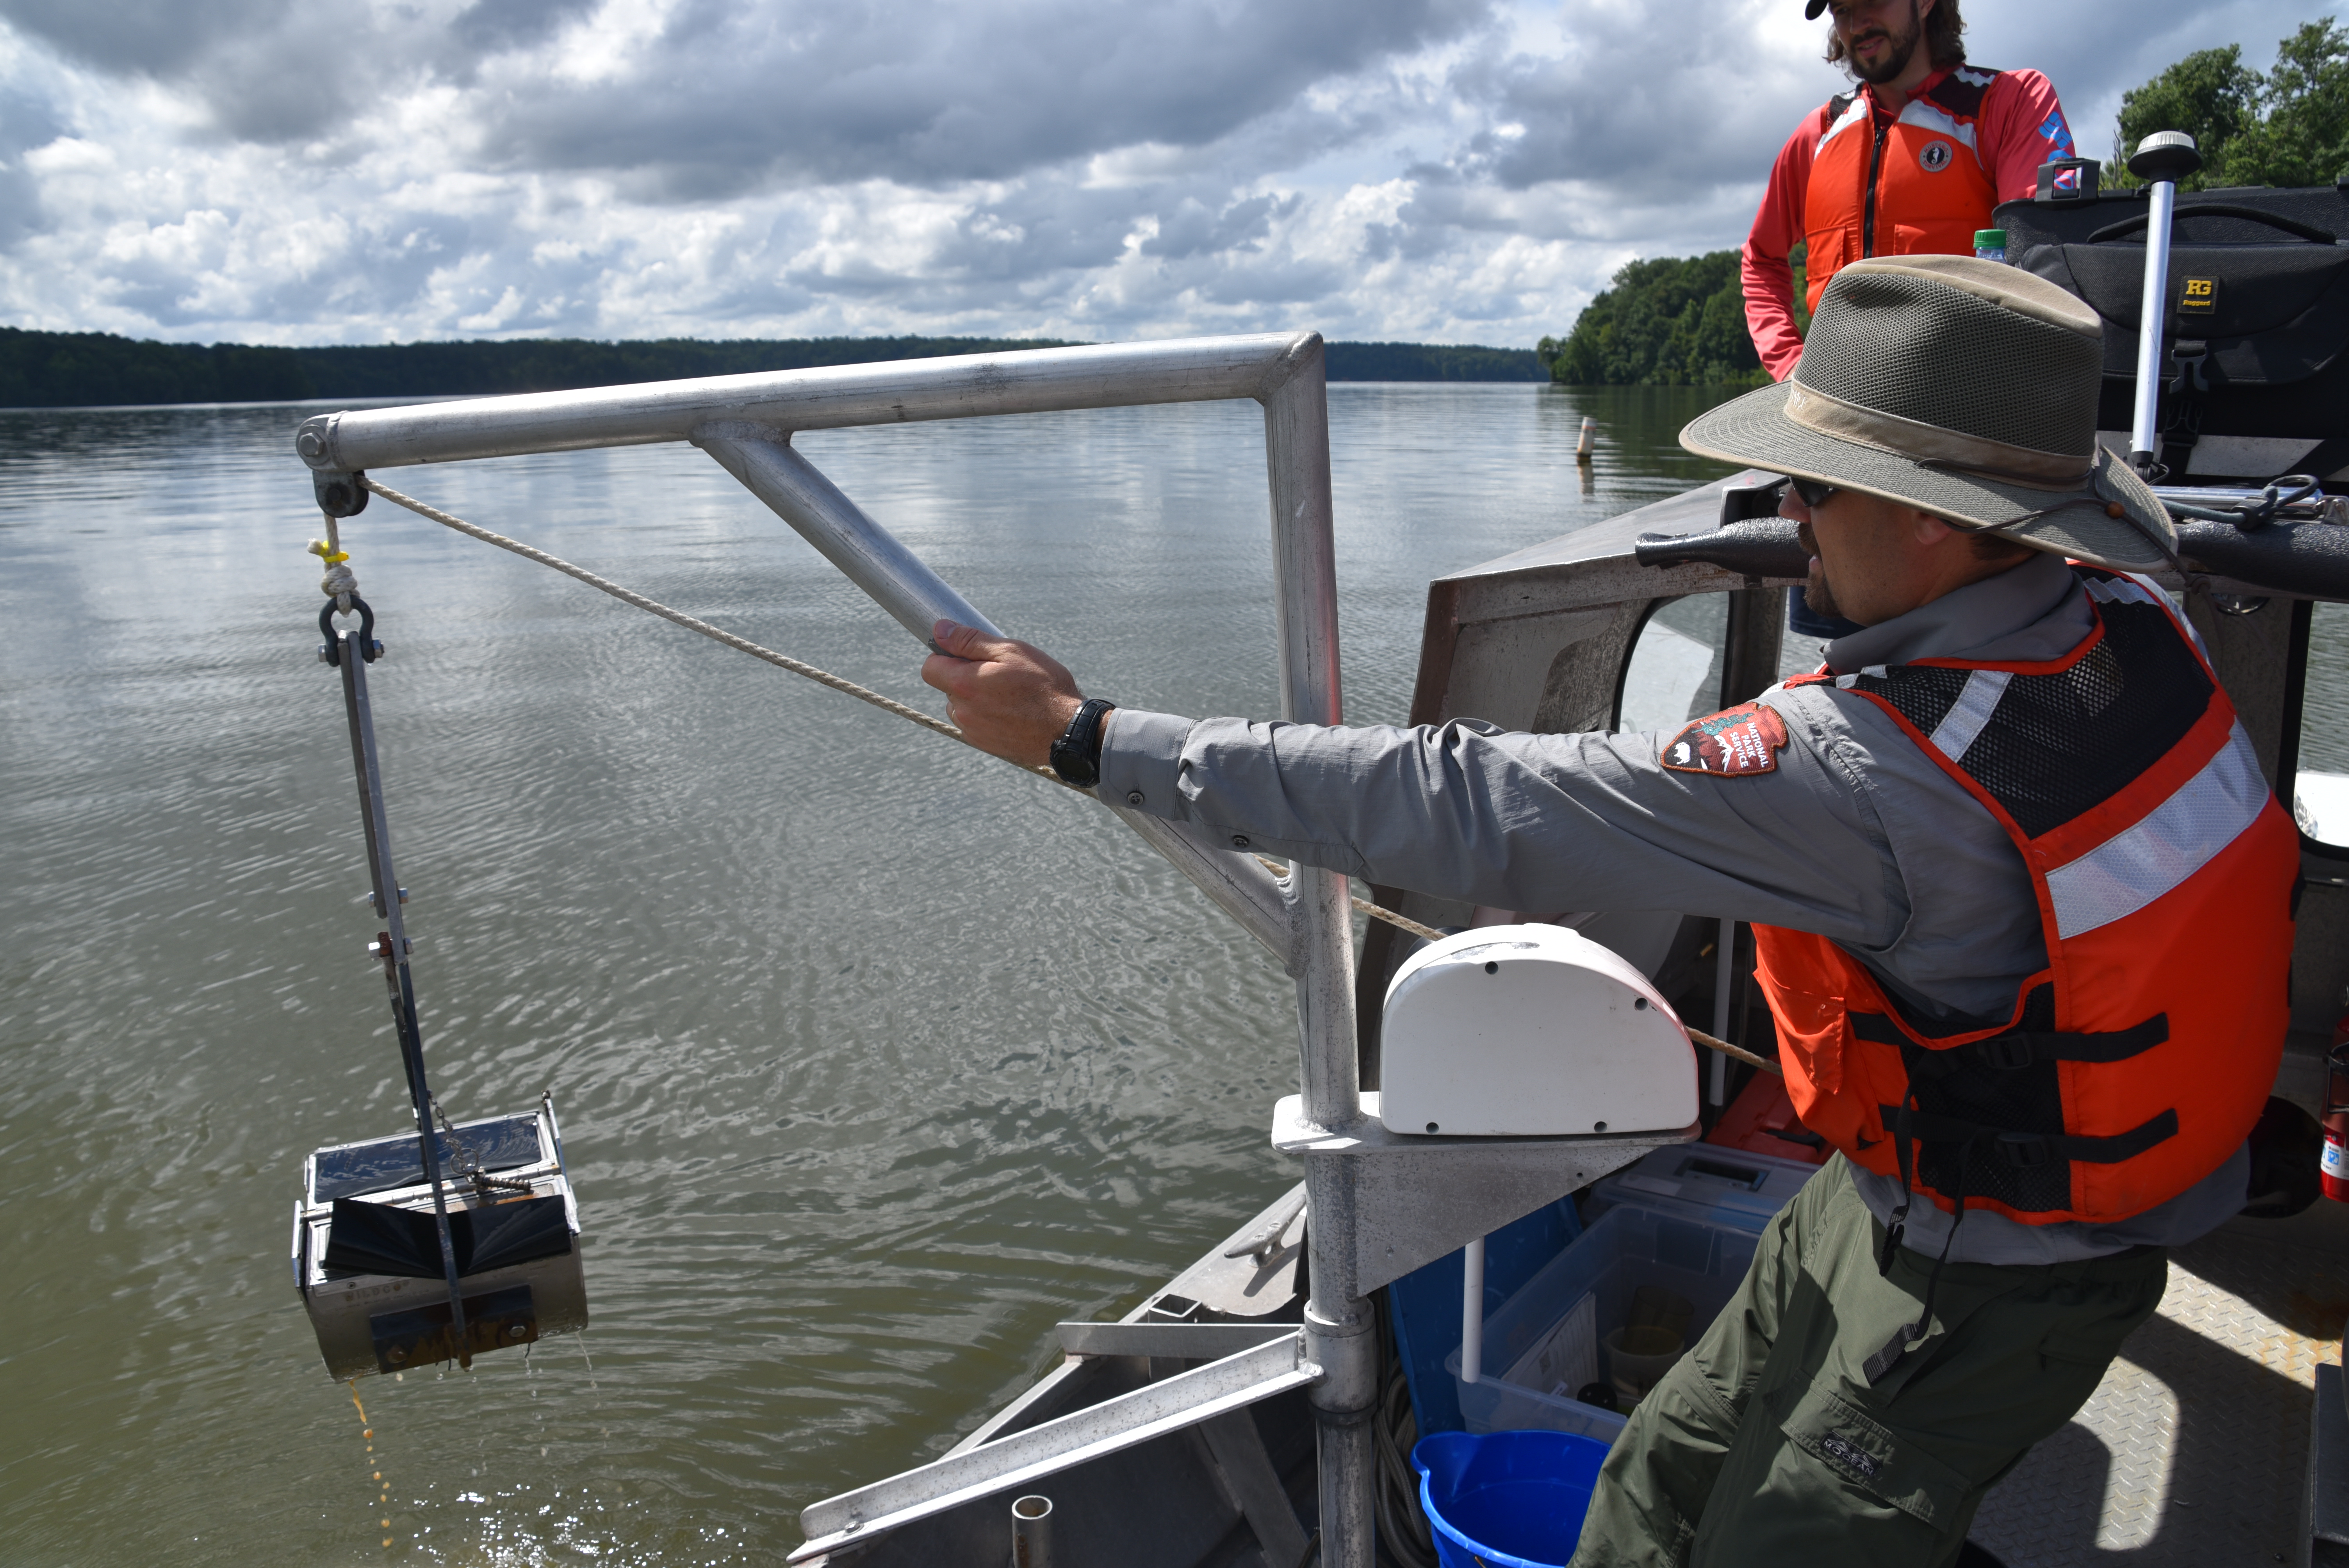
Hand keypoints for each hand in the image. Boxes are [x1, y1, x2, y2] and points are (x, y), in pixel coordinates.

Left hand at [921, 620, 1085, 769]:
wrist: (1066, 729)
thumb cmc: (1043, 686)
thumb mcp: (1010, 651)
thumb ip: (969, 640)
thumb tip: (939, 630)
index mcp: (963, 685)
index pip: (929, 667)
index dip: (945, 656)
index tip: (969, 655)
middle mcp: (962, 711)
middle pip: (947, 687)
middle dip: (965, 676)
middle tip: (999, 673)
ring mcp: (972, 731)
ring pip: (961, 706)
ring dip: (975, 697)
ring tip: (1008, 694)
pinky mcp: (984, 744)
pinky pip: (974, 723)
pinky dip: (986, 715)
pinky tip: (1011, 711)